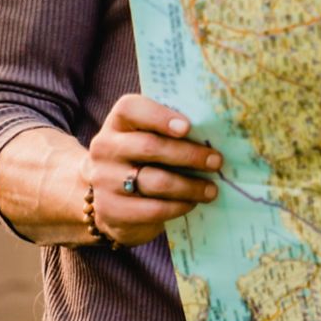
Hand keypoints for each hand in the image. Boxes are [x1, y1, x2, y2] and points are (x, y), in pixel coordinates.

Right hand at [79, 94, 221, 247]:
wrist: (111, 200)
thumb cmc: (143, 160)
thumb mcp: (149, 139)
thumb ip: (172, 131)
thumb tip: (216, 133)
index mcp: (118, 123)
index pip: (131, 109)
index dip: (160, 116)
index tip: (188, 127)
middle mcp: (105, 148)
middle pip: (150, 146)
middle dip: (189, 154)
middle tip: (216, 161)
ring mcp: (104, 181)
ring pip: (155, 181)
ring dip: (190, 186)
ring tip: (211, 189)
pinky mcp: (111, 211)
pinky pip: (152, 209)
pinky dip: (178, 206)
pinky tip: (191, 203)